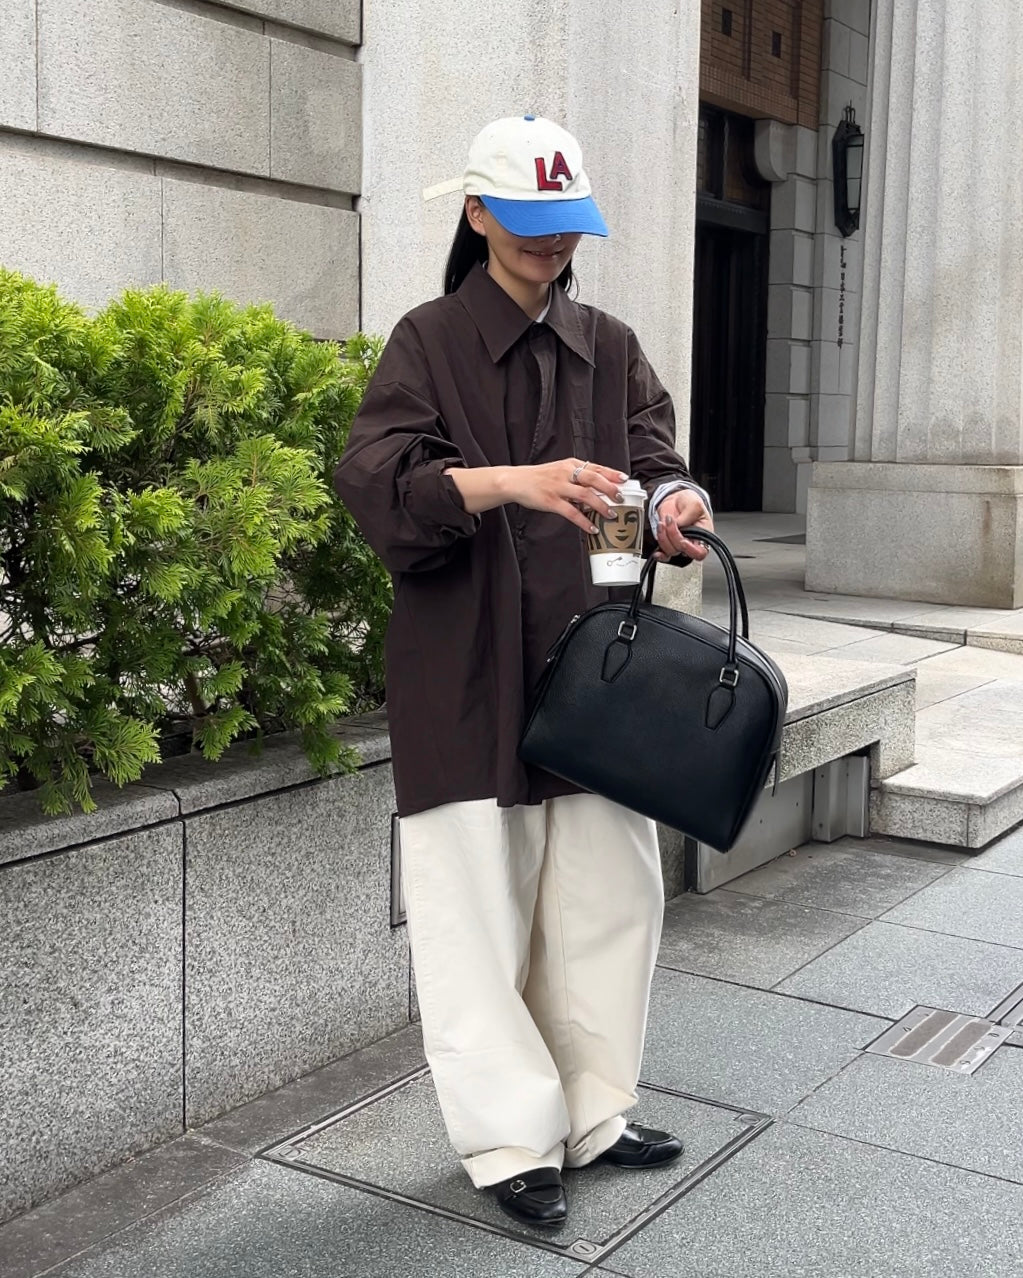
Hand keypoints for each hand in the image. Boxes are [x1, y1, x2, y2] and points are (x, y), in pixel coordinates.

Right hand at [499, 459, 628, 534]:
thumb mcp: (559, 470)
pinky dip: (583, 521)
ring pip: (585, 495)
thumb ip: (577, 477)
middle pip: (593, 479)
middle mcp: (566, 473)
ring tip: (611, 514)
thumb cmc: (539, 477)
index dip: (612, 473)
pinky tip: (591, 528)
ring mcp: (558, 487)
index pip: (595, 467)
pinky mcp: (550, 501)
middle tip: (620, 498)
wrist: (515, 481)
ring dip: (600, 505)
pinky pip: (571, 512)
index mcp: (570, 464)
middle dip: (610, 489)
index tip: (625, 479)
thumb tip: (597, 488)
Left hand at [653, 489, 713, 560]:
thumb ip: (688, 516)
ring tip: (662, 523)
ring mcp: (678, 544)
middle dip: (673, 536)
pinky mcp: (668, 543)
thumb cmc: (690, 502)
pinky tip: (657, 551)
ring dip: (663, 538)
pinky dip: (659, 554)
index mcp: (703, 536)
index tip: (683, 540)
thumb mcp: (694, 504)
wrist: (677, 500)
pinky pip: (664, 555)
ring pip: (670, 551)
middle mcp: (691, 543)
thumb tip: (678, 525)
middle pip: (682, 550)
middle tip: (670, 520)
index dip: (690, 549)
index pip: (700, 552)